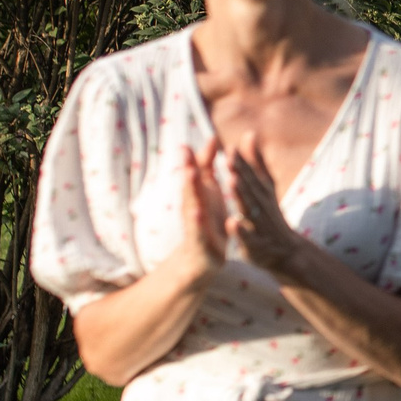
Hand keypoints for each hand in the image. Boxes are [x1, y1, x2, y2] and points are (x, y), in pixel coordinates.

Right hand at [173, 143, 228, 279]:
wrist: (200, 262)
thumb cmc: (206, 221)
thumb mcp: (208, 193)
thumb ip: (208, 167)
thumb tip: (212, 138)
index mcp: (198, 198)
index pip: (196, 177)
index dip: (196, 160)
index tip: (192, 144)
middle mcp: (193, 210)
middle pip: (190, 191)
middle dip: (189, 175)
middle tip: (187, 156)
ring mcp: (195, 228)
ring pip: (192, 210)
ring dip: (191, 197)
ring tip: (191, 181)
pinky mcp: (200, 247)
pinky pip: (199, 235)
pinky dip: (198, 225)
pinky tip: (198, 213)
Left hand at [216, 132, 311, 281]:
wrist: (287, 252)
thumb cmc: (270, 215)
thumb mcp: (266, 187)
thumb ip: (256, 162)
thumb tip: (249, 132)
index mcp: (261, 193)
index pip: (250, 176)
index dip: (241, 162)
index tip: (229, 148)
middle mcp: (262, 207)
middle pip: (250, 189)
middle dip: (240, 174)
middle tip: (228, 159)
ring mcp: (259, 226)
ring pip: (249, 209)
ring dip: (241, 196)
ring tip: (231, 182)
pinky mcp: (256, 246)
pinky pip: (248, 238)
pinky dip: (240, 231)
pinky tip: (230, 223)